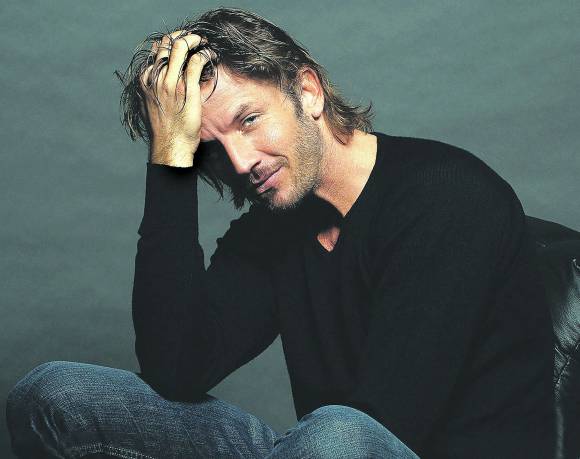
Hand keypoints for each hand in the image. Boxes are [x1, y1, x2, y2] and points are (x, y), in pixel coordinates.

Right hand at [139, 31, 211, 166]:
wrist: (170, 146)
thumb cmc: (165, 129)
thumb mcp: (151, 104)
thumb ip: (153, 88)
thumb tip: (159, 77)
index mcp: (146, 80)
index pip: (158, 50)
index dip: (171, 42)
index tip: (183, 43)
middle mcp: (157, 78)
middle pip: (168, 43)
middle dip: (184, 36)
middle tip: (196, 39)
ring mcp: (171, 82)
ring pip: (181, 46)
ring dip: (196, 40)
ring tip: (205, 43)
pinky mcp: (187, 88)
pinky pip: (197, 61)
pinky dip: (205, 53)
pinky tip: (211, 55)